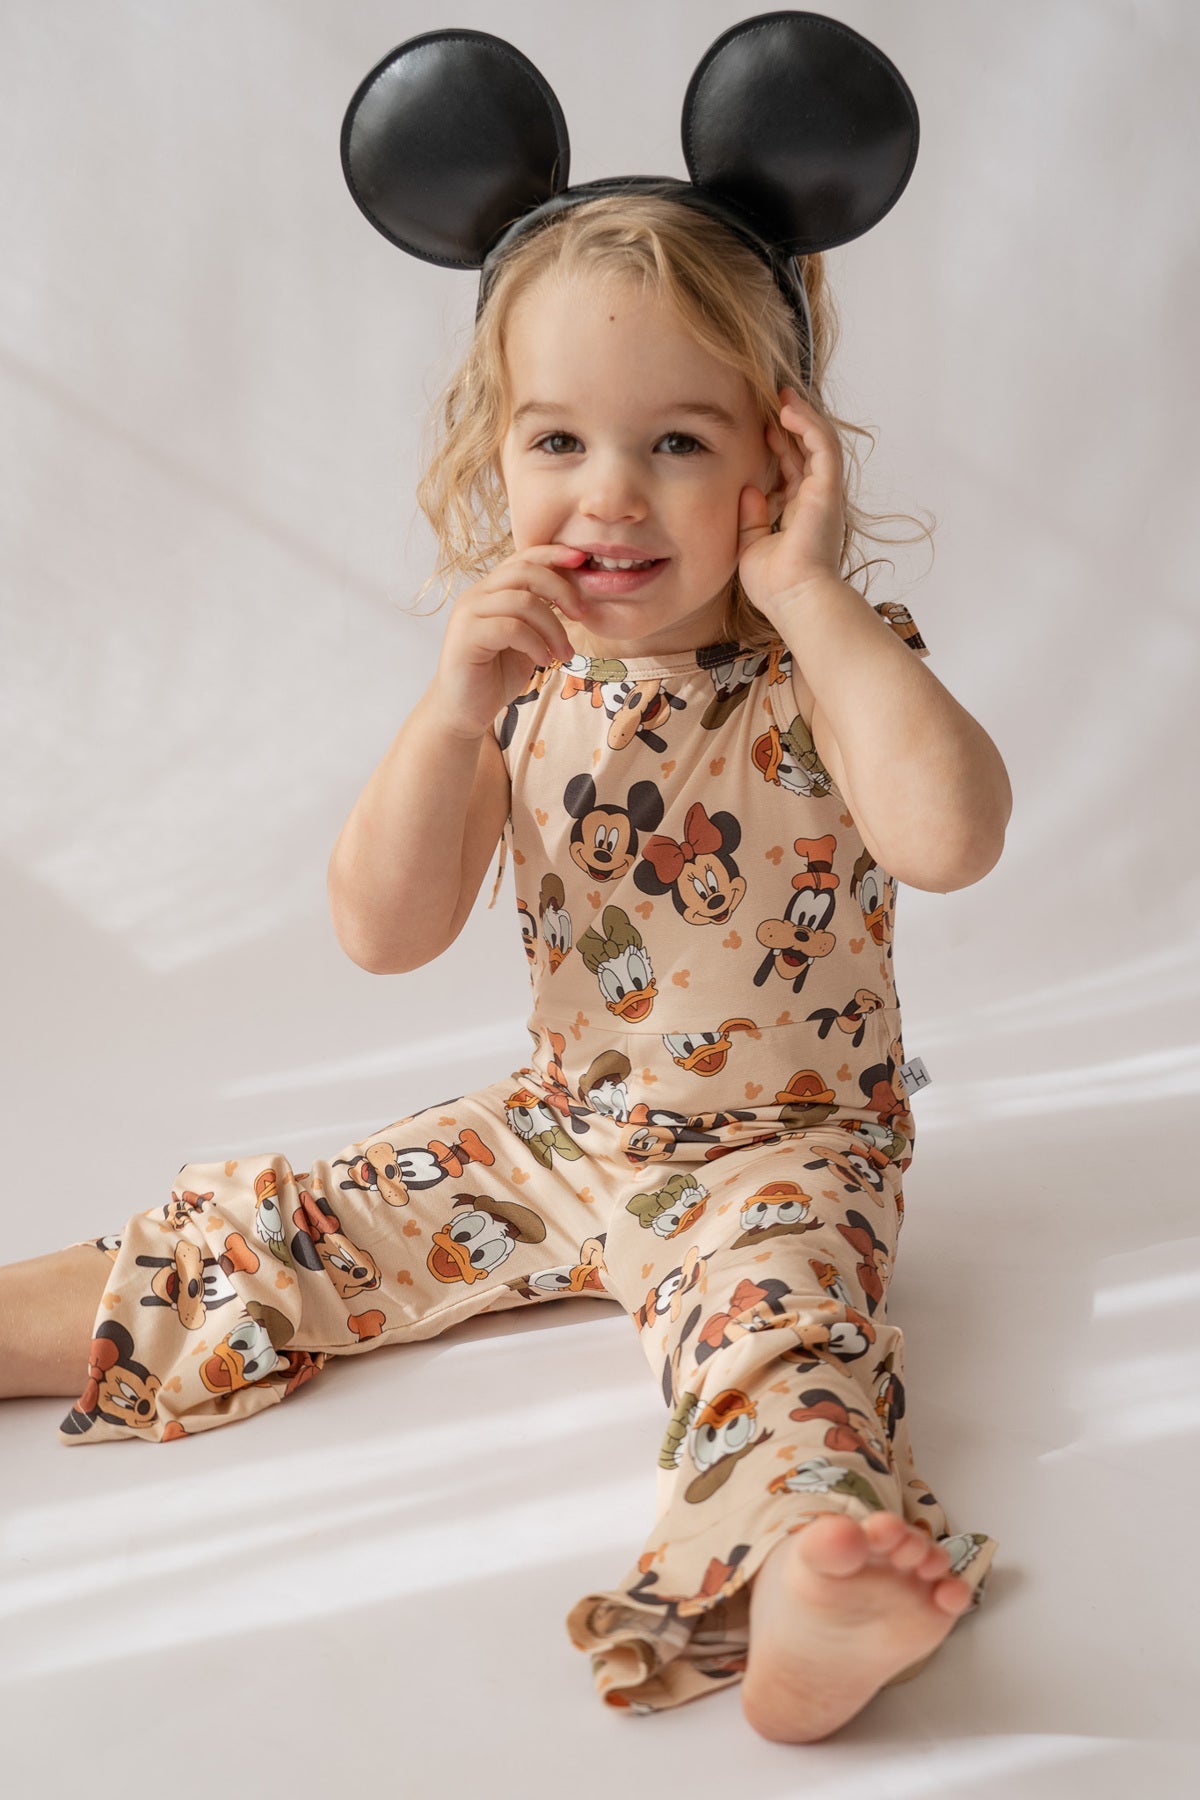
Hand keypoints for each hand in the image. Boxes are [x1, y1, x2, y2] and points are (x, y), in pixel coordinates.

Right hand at [430, 543, 586, 739]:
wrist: (463, 711)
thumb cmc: (496, 674)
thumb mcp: (528, 638)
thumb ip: (542, 614)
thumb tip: (576, 596)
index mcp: (491, 590)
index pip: (523, 557)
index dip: (554, 554)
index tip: (582, 560)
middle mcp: (476, 595)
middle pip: (525, 571)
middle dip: (561, 590)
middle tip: (581, 616)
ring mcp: (468, 613)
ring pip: (522, 601)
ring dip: (553, 628)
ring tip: (564, 654)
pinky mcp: (466, 637)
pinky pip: (511, 628)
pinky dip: (536, 643)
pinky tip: (544, 660)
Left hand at [736, 386, 845, 623]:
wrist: (795, 599)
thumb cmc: (776, 584)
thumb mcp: (751, 546)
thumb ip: (751, 518)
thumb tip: (748, 490)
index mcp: (800, 513)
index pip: (793, 469)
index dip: (779, 445)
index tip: (761, 426)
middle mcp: (816, 500)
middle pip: (806, 450)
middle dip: (791, 423)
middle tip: (773, 398)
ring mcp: (824, 494)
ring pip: (819, 442)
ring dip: (802, 415)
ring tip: (783, 394)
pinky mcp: (828, 489)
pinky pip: (822, 446)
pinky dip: (808, 424)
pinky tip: (789, 409)